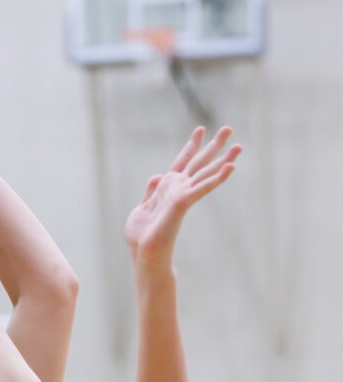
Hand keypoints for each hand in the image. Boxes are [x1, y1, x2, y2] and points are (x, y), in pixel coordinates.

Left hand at [125, 126, 241, 265]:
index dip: (191, 146)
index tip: (201, 129)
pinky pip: (203, 187)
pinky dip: (217, 177)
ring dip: (223, 159)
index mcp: (168, 188)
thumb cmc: (141, 237)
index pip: (182, 162)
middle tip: (229, 128)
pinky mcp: (183, 202)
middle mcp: (178, 189)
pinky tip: (231, 167)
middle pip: (199, 163)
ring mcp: (183, 195)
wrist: (143, 253)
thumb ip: (151, 192)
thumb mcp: (142, 209)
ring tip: (240, 146)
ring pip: (206, 173)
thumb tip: (158, 175)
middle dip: (214, 146)